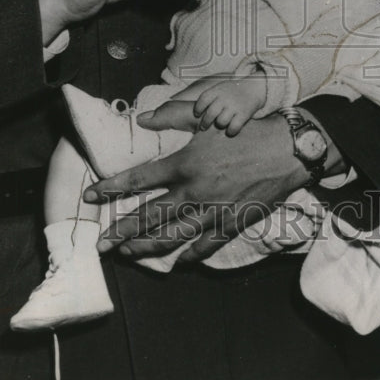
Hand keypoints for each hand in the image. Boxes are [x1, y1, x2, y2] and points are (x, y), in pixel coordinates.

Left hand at [84, 111, 308, 262]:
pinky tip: (178, 263)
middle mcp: (194, 192)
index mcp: (185, 164)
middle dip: (121, 231)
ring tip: (127, 253)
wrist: (287, 150)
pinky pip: (206, 246)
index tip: (91, 195)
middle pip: (150, 216)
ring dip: (147, 247)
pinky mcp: (232, 223)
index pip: (139, 180)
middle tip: (101, 244)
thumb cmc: (246, 129)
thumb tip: (141, 119)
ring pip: (173, 237)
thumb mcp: (207, 116)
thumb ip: (172, 117)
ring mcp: (213, 212)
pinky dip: (190, 256)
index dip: (112, 188)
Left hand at [149, 73, 267, 136]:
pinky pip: (233, 127)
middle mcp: (224, 98)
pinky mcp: (244, 114)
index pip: (203, 100)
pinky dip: (230, 131)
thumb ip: (200, 97)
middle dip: (205, 123)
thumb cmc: (230, 90)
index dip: (198, 109)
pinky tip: (230, 129)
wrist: (255, 87)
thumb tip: (169, 103)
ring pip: (221, 121)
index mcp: (216, 91)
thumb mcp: (216, 87)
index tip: (196, 114)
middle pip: (209, 114)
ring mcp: (234, 106)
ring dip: (219, 125)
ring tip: (220, 124)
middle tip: (203, 127)